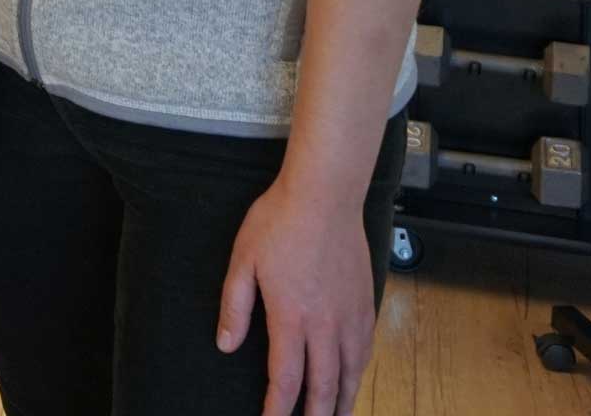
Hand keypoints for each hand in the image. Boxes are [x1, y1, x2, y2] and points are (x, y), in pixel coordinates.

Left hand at [216, 175, 378, 415]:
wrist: (324, 195)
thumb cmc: (279, 222)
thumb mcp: (243, 262)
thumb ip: (235, 308)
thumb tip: (225, 345)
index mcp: (291, 317)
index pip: (286, 379)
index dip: (278, 409)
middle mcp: (325, 324)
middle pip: (324, 386)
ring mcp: (350, 315)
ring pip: (351, 374)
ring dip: (343, 402)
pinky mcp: (365, 302)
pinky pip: (365, 351)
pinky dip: (359, 373)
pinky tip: (353, 379)